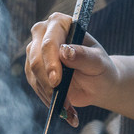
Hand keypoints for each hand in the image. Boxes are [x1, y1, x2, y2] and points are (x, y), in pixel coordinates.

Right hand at [25, 12, 118, 126]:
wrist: (97, 83)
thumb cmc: (100, 68)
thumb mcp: (98, 62)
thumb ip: (84, 55)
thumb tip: (65, 51)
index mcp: (60, 23)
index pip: (50, 42)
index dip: (51, 61)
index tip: (56, 81)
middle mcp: (44, 33)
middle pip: (36, 58)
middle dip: (47, 81)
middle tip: (60, 100)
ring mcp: (35, 52)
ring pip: (33, 74)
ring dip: (49, 94)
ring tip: (67, 109)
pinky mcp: (33, 70)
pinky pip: (35, 86)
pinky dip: (47, 99)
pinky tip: (61, 109)